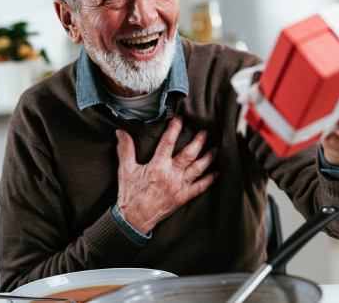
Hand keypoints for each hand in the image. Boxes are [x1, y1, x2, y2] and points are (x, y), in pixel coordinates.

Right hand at [115, 117, 217, 234]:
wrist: (134, 219)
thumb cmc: (130, 195)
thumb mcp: (125, 170)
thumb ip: (125, 150)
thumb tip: (121, 132)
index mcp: (157, 166)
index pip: (168, 143)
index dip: (175, 129)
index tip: (181, 119)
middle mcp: (171, 175)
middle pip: (189, 154)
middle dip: (198, 141)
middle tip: (206, 131)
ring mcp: (179, 186)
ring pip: (198, 169)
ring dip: (208, 158)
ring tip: (216, 148)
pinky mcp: (183, 197)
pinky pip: (200, 188)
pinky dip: (210, 180)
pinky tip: (217, 173)